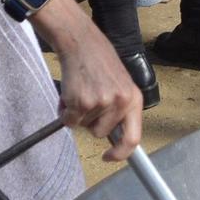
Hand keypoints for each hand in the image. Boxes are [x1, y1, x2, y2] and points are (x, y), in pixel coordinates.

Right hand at [33, 1, 143, 161]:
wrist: (81, 42)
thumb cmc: (99, 63)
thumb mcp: (121, 84)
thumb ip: (121, 109)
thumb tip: (116, 140)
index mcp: (134, 99)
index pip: (132, 138)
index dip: (121, 154)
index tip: (109, 157)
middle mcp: (120, 103)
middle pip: (100, 133)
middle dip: (91, 122)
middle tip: (89, 98)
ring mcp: (100, 103)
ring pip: (83, 126)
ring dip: (78, 114)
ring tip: (81, 91)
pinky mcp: (80, 102)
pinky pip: (69, 121)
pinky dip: (65, 112)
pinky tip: (70, 92)